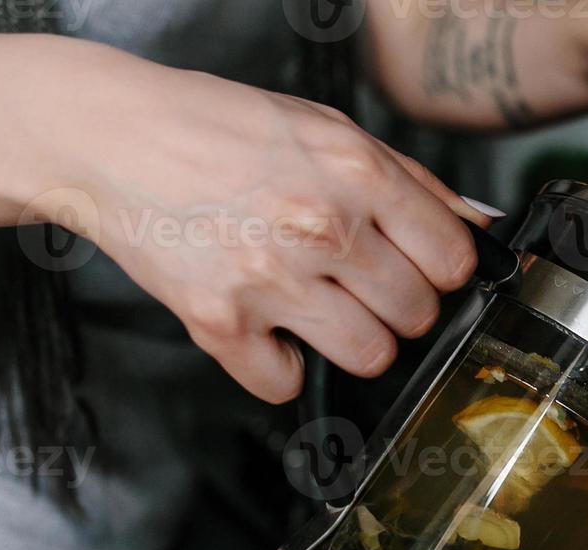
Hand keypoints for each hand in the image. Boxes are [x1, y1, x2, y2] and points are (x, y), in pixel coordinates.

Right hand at [28, 41, 497, 402]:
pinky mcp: (219, 323)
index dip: (440, 270)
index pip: (452, 262)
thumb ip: (410, 181)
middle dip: (396, 305)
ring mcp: (271, 280)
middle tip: (359, 284)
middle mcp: (321, 227)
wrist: (110, 136)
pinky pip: (284, 385)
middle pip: (416, 315)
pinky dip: (278, 368)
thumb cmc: (218, 127)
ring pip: (369, 357)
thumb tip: (477, 229)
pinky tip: (267, 329)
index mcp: (357, 174)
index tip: (418, 267)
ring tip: (320, 308)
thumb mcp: (328, 128)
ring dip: (353, 341)